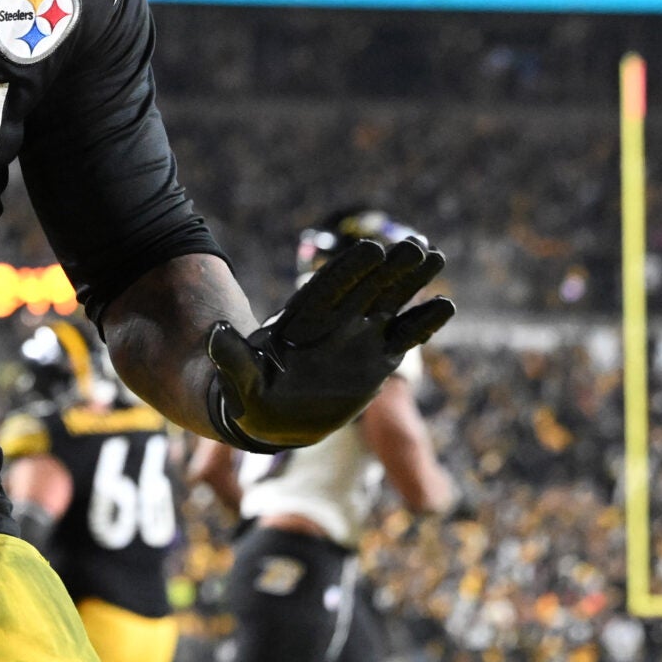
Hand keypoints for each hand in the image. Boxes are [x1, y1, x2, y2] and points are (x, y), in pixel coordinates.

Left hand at [206, 237, 453, 450]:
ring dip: (411, 282)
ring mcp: (357, 339)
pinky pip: (403, 339)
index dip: (348, 272)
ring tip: (435, 254)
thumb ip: (232, 359)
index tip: (370, 250)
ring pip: (389, 303)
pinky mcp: (375, 361)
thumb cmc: (248, 397)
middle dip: (389, 268)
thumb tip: (215, 333)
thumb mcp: (236, 381)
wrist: (271, 418)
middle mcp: (333, 323)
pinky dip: (422, 324)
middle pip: (365, 288)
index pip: (327, 291)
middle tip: (415, 242)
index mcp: (300, 322)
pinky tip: (446, 304)